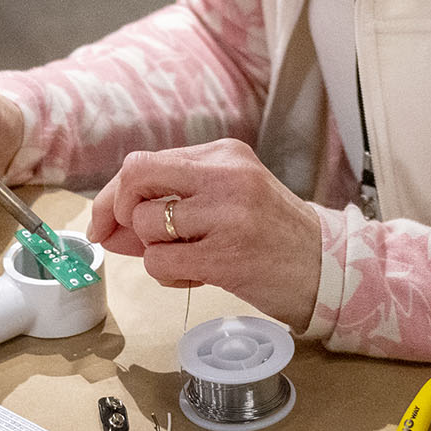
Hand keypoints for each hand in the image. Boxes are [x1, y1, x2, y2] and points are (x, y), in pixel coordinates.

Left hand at [86, 139, 322, 329]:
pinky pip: (160, 263)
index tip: (103, 221)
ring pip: (145, 224)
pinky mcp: (227, 256)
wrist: (327, 268)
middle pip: (136, 177)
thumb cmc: (272, 235)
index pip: (144, 162)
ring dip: (153, 251)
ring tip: (188, 260)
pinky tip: (196, 277)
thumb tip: (106, 226)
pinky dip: (167, 276)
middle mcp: (225, 175)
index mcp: (224, 154)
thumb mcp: (225, 203)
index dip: (113, 194)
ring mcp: (227, 214)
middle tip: (129, 237)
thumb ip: (168, 208)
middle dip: (117, 210)